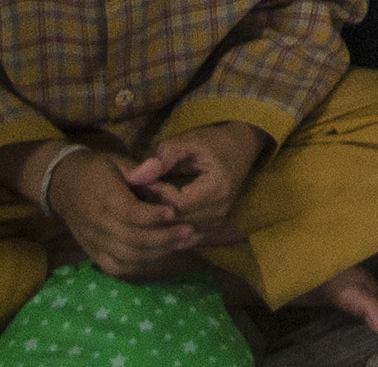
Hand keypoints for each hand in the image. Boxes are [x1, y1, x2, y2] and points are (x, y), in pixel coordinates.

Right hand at [43, 143, 196, 277]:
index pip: (129, 213)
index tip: (174, 211)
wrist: (64, 186)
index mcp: (104, 197)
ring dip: (158, 253)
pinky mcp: (93, 253)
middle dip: (165, 237)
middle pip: (133, 239)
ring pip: (128, 257)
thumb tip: (158, 166)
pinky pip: (116, 268)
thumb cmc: (98, 171)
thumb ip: (137, 168)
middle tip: (189, 230)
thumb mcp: (116, 161)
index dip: (153, 216)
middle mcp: (98, 223)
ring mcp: (94, 241)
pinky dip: (139, 266)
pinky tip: (159, 255)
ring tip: (182, 243)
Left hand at [125, 123, 266, 234]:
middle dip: (155, 209)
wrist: (241, 147)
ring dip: (160, 220)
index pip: (178, 204)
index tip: (145, 180)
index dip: (158, 194)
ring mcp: (218, 221)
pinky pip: (186, 237)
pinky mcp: (213, 226)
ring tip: (147, 203)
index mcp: (217, 189)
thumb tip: (136, 177)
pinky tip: (158, 218)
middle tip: (139, 193)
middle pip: (177, 221)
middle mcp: (220, 210)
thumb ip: (165, 156)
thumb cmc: (214, 142)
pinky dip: (170, 231)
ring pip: (179, 232)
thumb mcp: (190, 140)